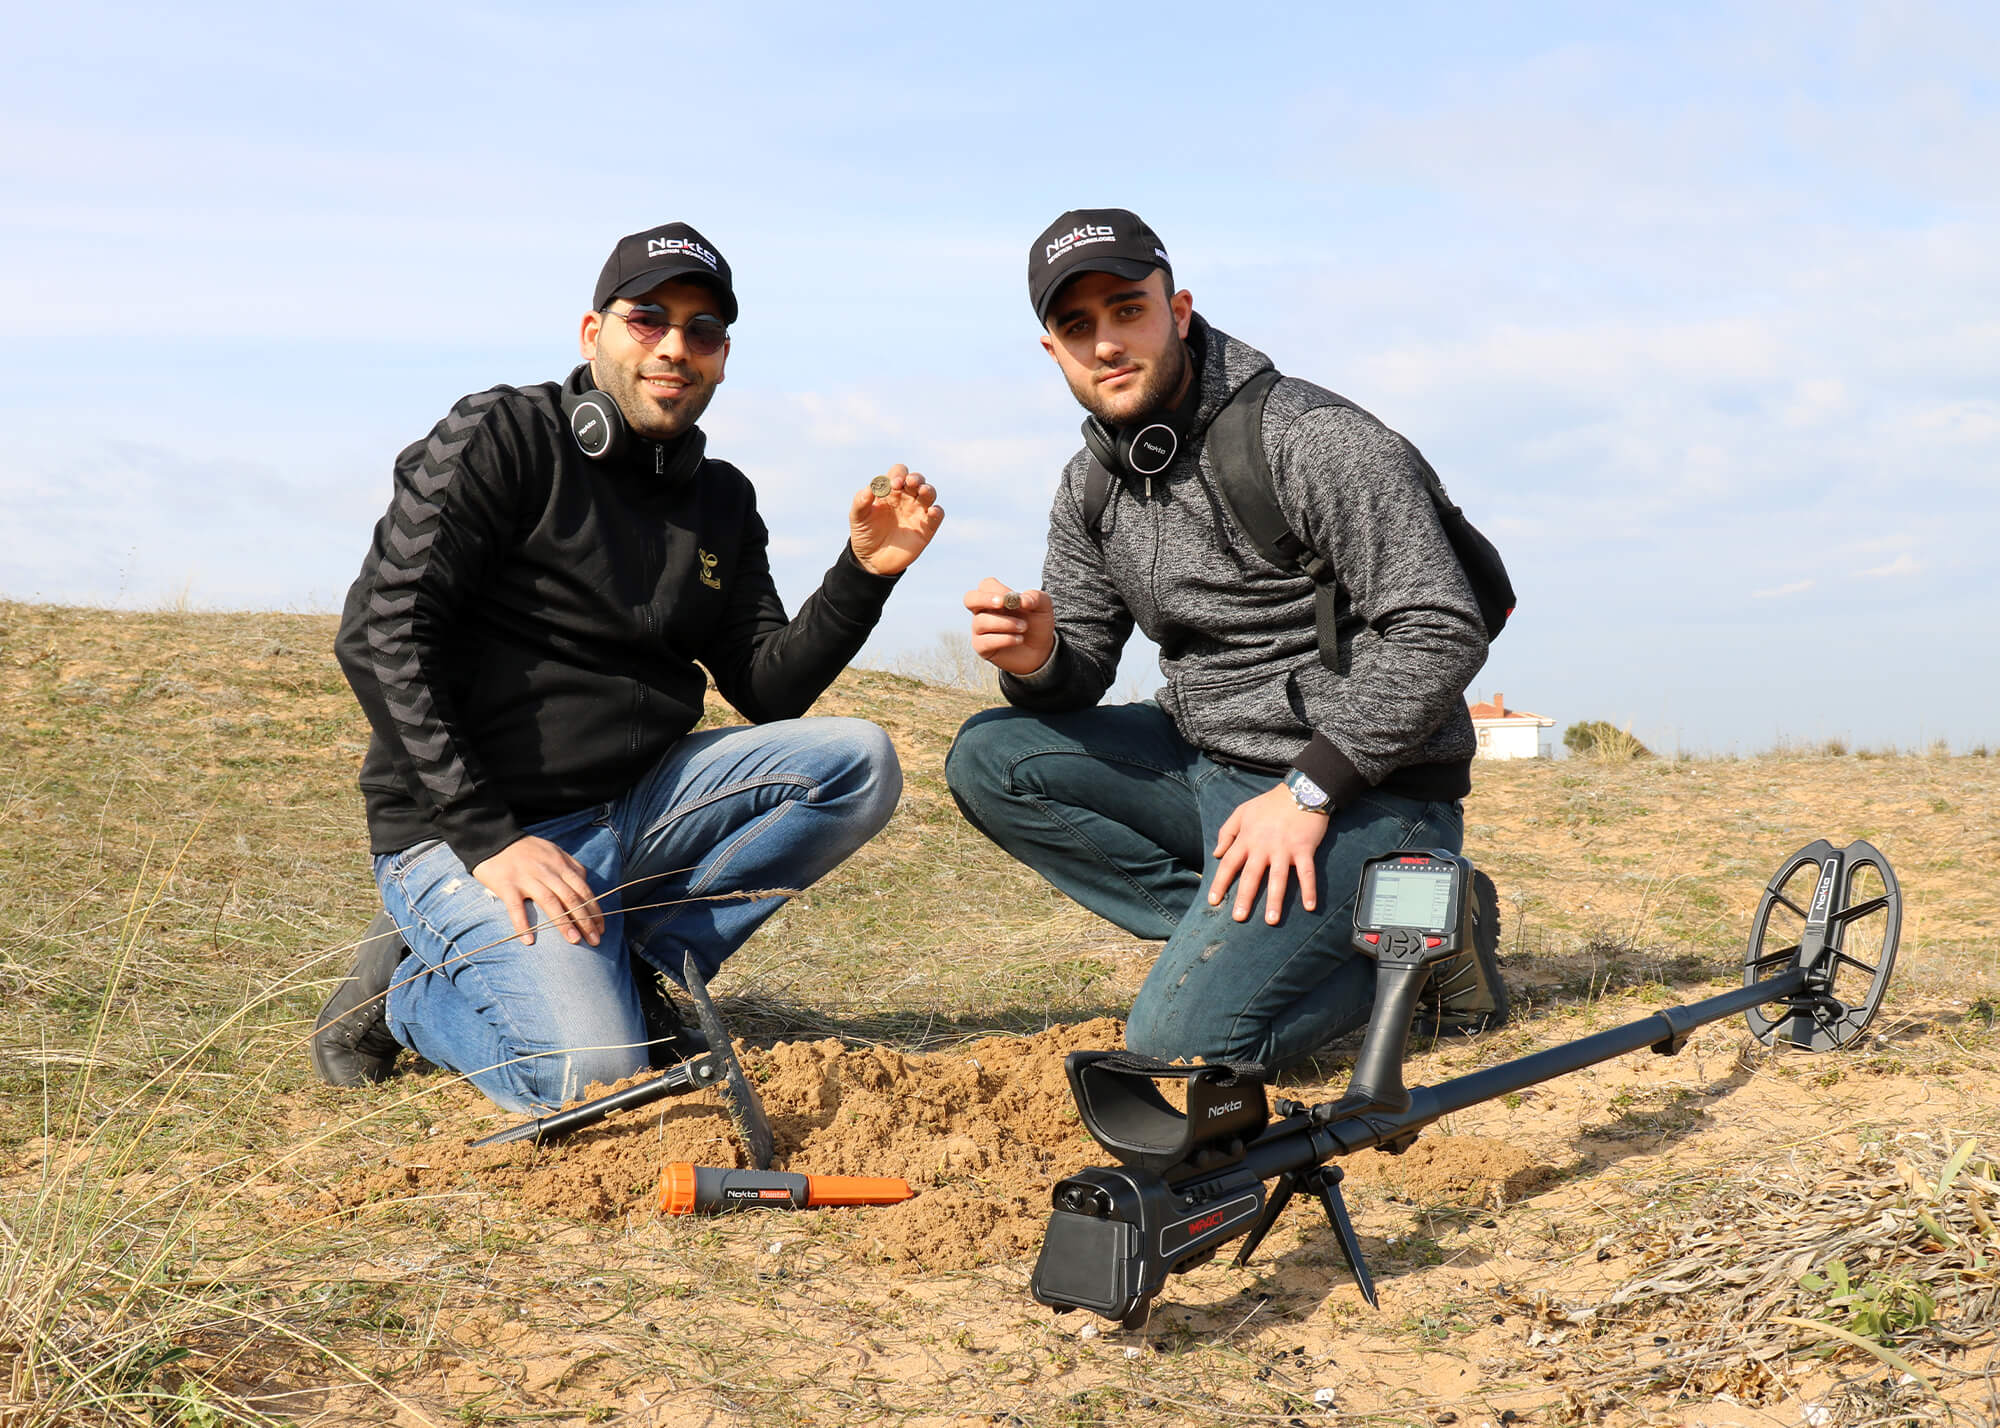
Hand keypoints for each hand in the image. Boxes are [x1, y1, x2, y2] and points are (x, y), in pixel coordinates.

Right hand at [472, 836, 604, 946]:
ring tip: (574, 941)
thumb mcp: (553, 851)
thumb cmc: (526, 849)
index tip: (601, 929)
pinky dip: (523, 925)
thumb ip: (571, 866)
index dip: (594, 910)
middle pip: (571, 898)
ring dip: (564, 923)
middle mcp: (547, 871)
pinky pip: (516, 908)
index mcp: (560, 864)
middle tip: (595, 941)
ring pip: (550, 903)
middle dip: (586, 921)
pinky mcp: (507, 885)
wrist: (493, 839)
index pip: (583, 890)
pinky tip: (529, 941)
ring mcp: (527, 878)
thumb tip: (585, 882)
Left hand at [851, 464, 944, 575]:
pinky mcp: (926, 528)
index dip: (898, 474)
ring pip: (929, 494)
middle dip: (915, 478)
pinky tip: (932, 511)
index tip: (892, 485)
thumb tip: (870, 487)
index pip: (899, 473)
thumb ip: (861, 501)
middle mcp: (906, 498)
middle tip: (908, 483)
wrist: (872, 560)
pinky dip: (938, 512)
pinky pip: (937, 516)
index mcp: (890, 491)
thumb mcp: (857, 517)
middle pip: (917, 480)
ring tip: (922, 491)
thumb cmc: (864, 533)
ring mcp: (917, 512)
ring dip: (928, 490)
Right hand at [963, 577, 1055, 674]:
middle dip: (984, 599)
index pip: (986, 586)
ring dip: (1005, 623)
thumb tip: (1021, 600)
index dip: (998, 590)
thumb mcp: (1043, 607)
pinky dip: (1005, 639)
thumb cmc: (1037, 624)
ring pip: (981, 621)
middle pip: (970, 599)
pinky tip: (1019, 639)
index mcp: (996, 598)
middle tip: (1002, 604)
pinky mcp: (981, 647)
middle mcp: (984, 611)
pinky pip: (985, 641)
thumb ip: (1035, 597)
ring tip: (1024, 627)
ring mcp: (980, 629)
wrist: (1041, 650)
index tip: (1013, 598)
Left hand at [1207, 785, 1330, 924]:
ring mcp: (1285, 849)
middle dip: (1244, 898)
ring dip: (1275, 900)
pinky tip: (1309, 906)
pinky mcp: (1305, 849)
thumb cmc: (1270, 803)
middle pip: (1251, 876)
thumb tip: (1217, 854)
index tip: (1213, 901)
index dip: (1220, 883)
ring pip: (1278, 878)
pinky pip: (1307, 872)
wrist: (1301, 790)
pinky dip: (1309, 889)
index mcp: (1247, 838)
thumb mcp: (1242, 811)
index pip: (1229, 863)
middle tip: (1239, 918)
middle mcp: (1263, 846)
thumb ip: (1227, 832)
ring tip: (1271, 920)